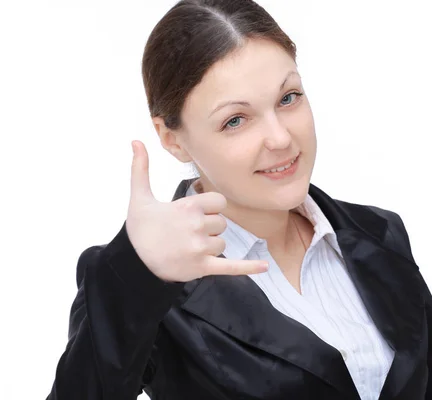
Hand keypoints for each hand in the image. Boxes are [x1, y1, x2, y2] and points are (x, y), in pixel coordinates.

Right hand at [125, 140, 267, 281]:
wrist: (134, 262)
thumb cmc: (140, 228)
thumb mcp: (139, 196)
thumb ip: (141, 168)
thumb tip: (136, 141)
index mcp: (188, 207)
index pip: (219, 202)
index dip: (210, 208)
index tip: (193, 214)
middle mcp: (197, 226)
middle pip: (222, 224)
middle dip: (209, 228)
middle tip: (186, 234)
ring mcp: (200, 248)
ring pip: (222, 243)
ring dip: (210, 246)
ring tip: (188, 248)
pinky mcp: (202, 267)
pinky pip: (231, 267)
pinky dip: (248, 267)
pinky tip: (264, 265)